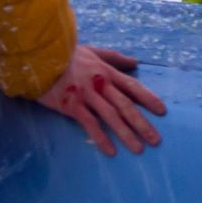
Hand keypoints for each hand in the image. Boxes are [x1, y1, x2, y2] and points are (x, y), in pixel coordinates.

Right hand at [35, 45, 166, 155]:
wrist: (39, 57)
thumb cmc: (65, 54)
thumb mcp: (92, 51)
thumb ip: (114, 57)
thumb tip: (135, 61)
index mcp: (106, 71)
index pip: (132, 86)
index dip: (149, 99)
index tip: (162, 111)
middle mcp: (100, 84)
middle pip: (126, 106)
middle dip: (143, 124)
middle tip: (156, 140)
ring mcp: (87, 96)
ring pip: (111, 117)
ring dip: (126, 134)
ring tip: (139, 149)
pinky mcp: (72, 106)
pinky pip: (90, 124)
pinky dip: (101, 138)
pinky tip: (111, 151)